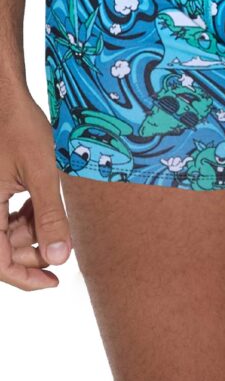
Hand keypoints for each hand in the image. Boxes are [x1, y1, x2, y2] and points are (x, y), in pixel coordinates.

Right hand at [0, 92, 71, 290]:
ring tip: (52, 211)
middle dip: (33, 249)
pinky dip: (25, 215)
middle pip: (3, 248)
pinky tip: (41, 200)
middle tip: (63, 241)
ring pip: (5, 233)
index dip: (24, 277)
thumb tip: (59, 258)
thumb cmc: (21, 128)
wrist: (7, 99)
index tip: (52, 281)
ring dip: (31, 231)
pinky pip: (4, 214)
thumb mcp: (42, 173)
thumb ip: (50, 216)